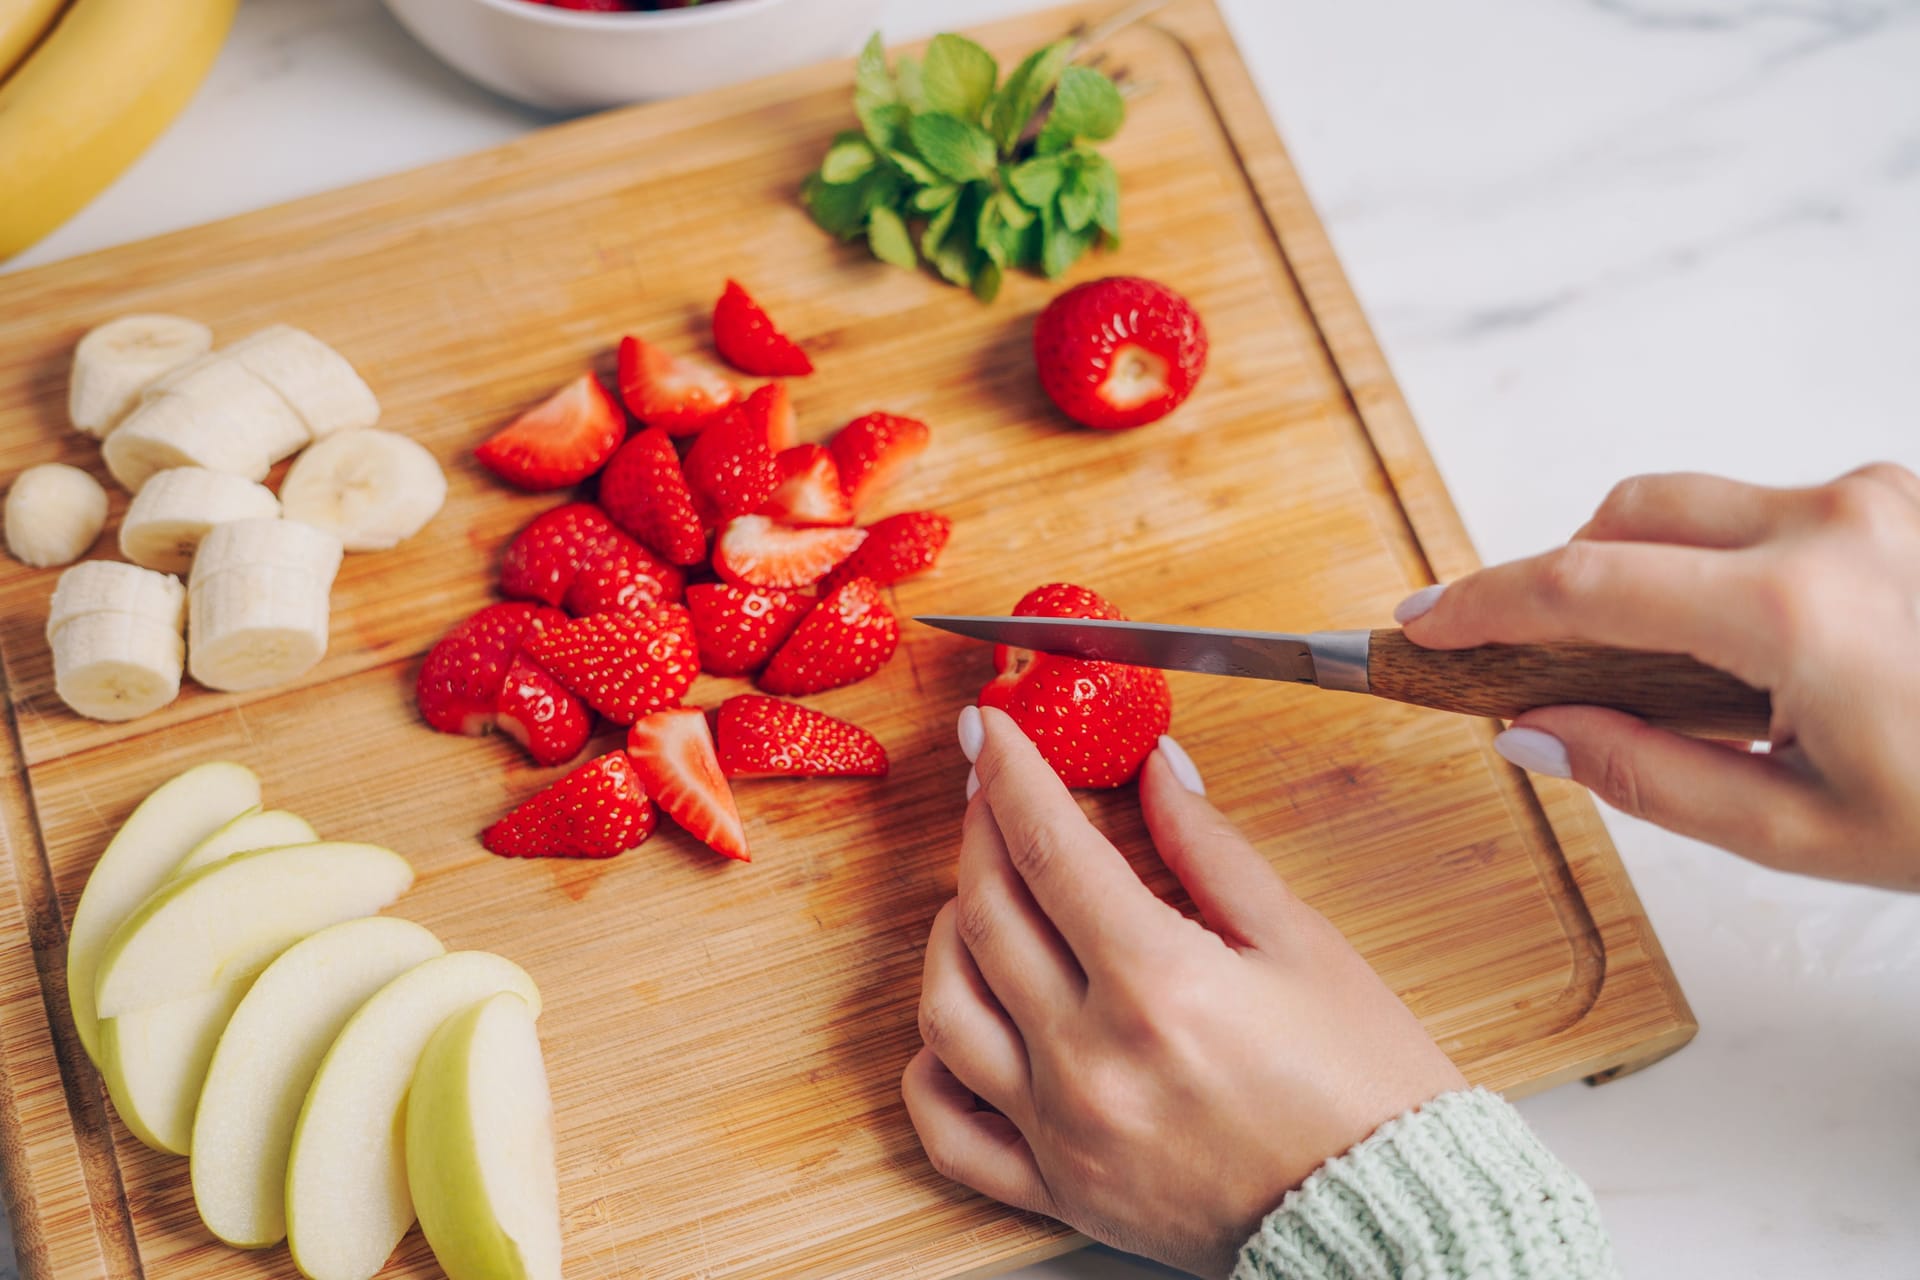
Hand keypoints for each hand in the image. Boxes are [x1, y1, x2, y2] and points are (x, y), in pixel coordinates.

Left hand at [902, 708, 1465, 1278]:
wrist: (1390, 1217)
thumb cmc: (1364, 1084)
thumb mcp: (1302, 941)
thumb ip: (1210, 848)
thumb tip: (1156, 768)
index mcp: (1158, 984)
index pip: (1049, 849)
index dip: (1010, 773)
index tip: (988, 728)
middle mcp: (1093, 1059)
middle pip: (990, 915)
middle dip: (978, 830)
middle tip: (988, 792)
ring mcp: (1065, 1131)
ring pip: (947, 1012)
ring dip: (946, 937)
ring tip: (977, 899)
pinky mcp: (1059, 1191)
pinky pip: (951, 1133)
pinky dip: (931, 1070)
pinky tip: (951, 1025)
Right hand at [1399, 463, 1919, 889]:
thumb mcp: (1807, 829)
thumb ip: (1648, 776)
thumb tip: (1532, 731)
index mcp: (1798, 610)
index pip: (1584, 584)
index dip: (1482, 600)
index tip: (1420, 620)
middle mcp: (1835, 522)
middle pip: (1628, 513)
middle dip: (1557, 575)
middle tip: (1523, 653)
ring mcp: (1879, 497)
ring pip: (1698, 506)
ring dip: (1648, 570)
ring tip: (1668, 673)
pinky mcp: (1904, 496)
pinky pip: (1769, 510)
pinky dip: (1723, 564)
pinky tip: (1752, 648)